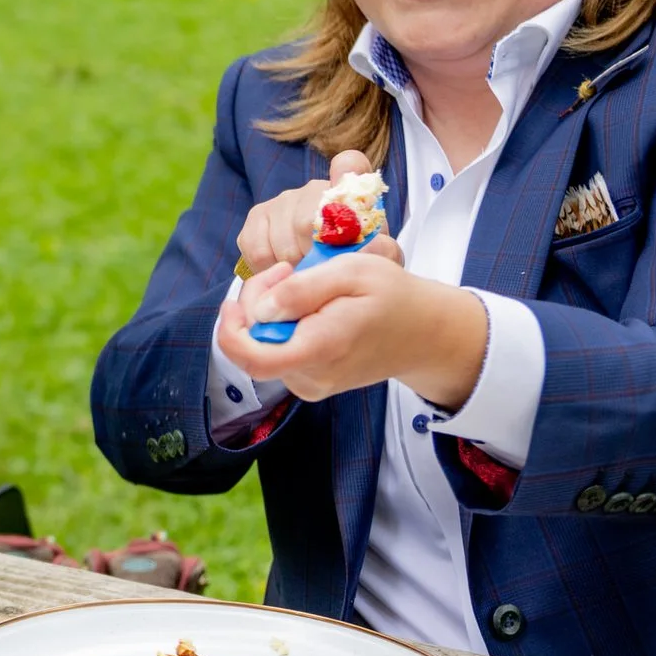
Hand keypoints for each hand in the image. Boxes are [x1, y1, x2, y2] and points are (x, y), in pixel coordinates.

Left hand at [217, 242, 486, 407]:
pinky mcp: (312, 382)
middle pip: (252, 346)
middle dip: (255, 303)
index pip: (253, 359)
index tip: (235, 300)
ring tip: (303, 285)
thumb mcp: (353, 272)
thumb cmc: (393, 296)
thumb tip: (260, 310)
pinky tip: (307, 307)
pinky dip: (281, 326)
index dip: (230, 329)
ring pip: (263, 348)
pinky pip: (278, 352)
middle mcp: (311, 377)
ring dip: (269, 312)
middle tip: (286, 271)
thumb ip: (303, 289)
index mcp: (320, 349)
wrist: (425, 334)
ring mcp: (311, 384)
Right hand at [237, 148, 375, 274]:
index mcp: (351, 191)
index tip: (345, 191)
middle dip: (313, 258)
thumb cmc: (355, 261)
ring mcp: (282, 200)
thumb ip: (383, 252)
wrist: (325, 273)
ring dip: (293, 268)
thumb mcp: (378, 259)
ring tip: (306, 275)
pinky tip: (285, 271)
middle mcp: (315, 188)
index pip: (350, 164)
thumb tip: (369, 246)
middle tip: (323, 272)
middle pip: (307, 222)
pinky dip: (270, 270)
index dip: (346, 172)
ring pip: (281, 243)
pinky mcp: (257, 217)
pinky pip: (258, 250)